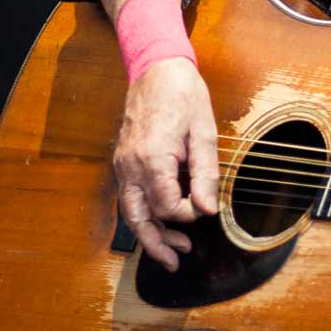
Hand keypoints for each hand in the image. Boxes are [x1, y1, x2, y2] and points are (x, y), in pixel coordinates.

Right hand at [113, 57, 218, 270]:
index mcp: (152, 158)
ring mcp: (122, 164)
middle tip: (177, 261)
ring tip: (171, 250)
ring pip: (130, 211)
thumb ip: (205, 174)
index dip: (188, 215)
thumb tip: (208, 209)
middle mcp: (130, 166)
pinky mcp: (123, 161)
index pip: (167, 206)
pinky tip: (160, 222)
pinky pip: (130, 196)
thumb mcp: (204, 132)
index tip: (206, 210)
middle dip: (156, 244)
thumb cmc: (184, 96)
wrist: (156, 69)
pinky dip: (143, 214)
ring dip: (149, 233)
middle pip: (138, 218)